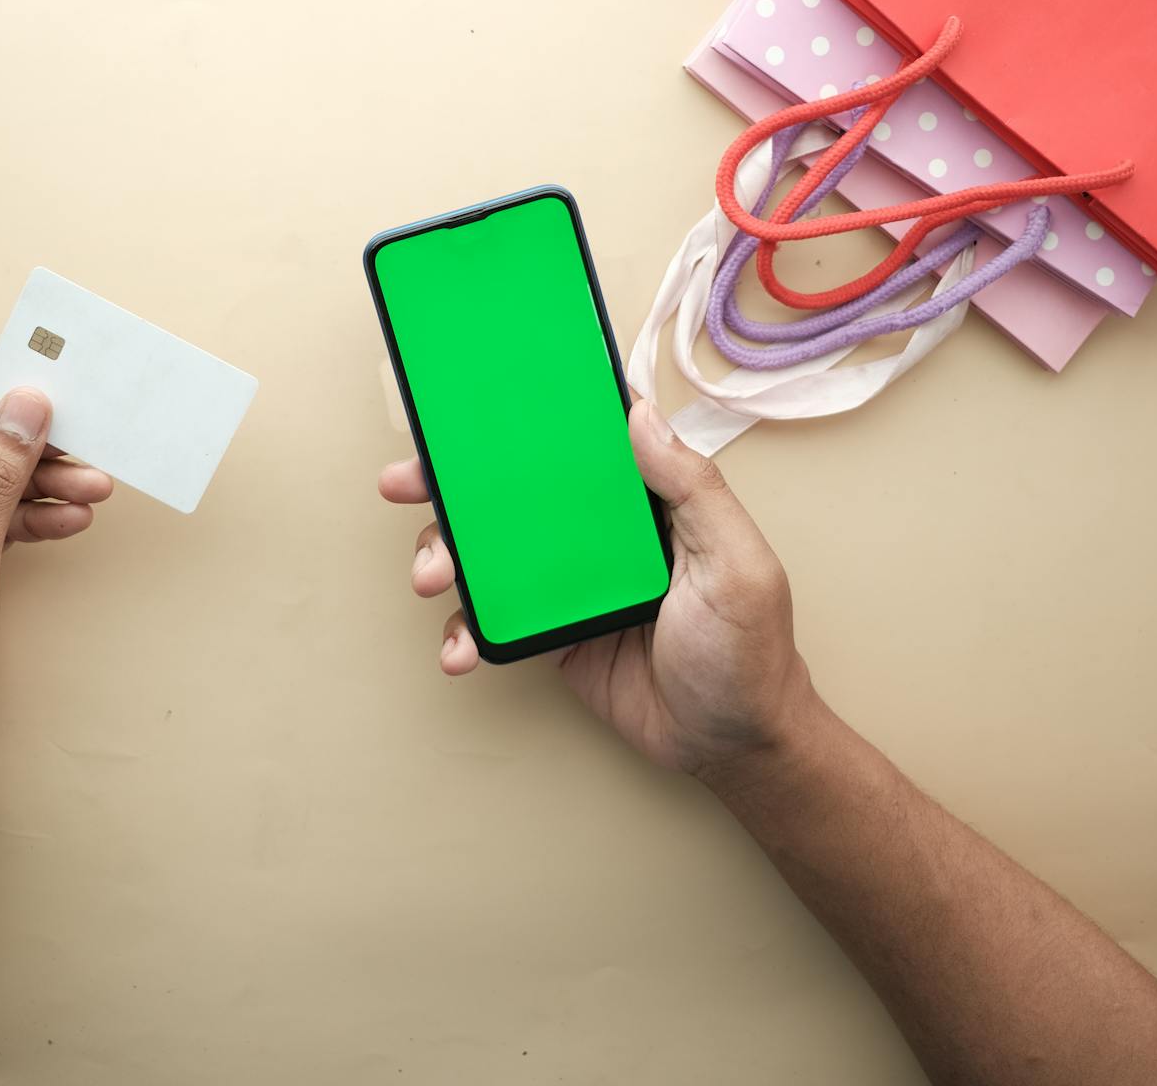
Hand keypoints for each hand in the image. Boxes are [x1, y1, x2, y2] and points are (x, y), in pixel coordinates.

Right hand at [379, 399, 809, 774]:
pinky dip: (466, 632)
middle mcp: (603, 535)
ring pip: (492, 555)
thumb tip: (640, 416)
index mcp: (648, 502)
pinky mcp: (553, 633)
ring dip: (448, 558)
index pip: (580, 446)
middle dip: (453, 487)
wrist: (733, 747)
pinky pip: (496, 620)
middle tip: (405, 482)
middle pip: (516, 493)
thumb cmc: (750, 653)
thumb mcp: (737, 563)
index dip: (525, 423)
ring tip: (430, 577)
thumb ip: (694, 489)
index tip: (470, 408)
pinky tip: (459, 648)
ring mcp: (572, 584)